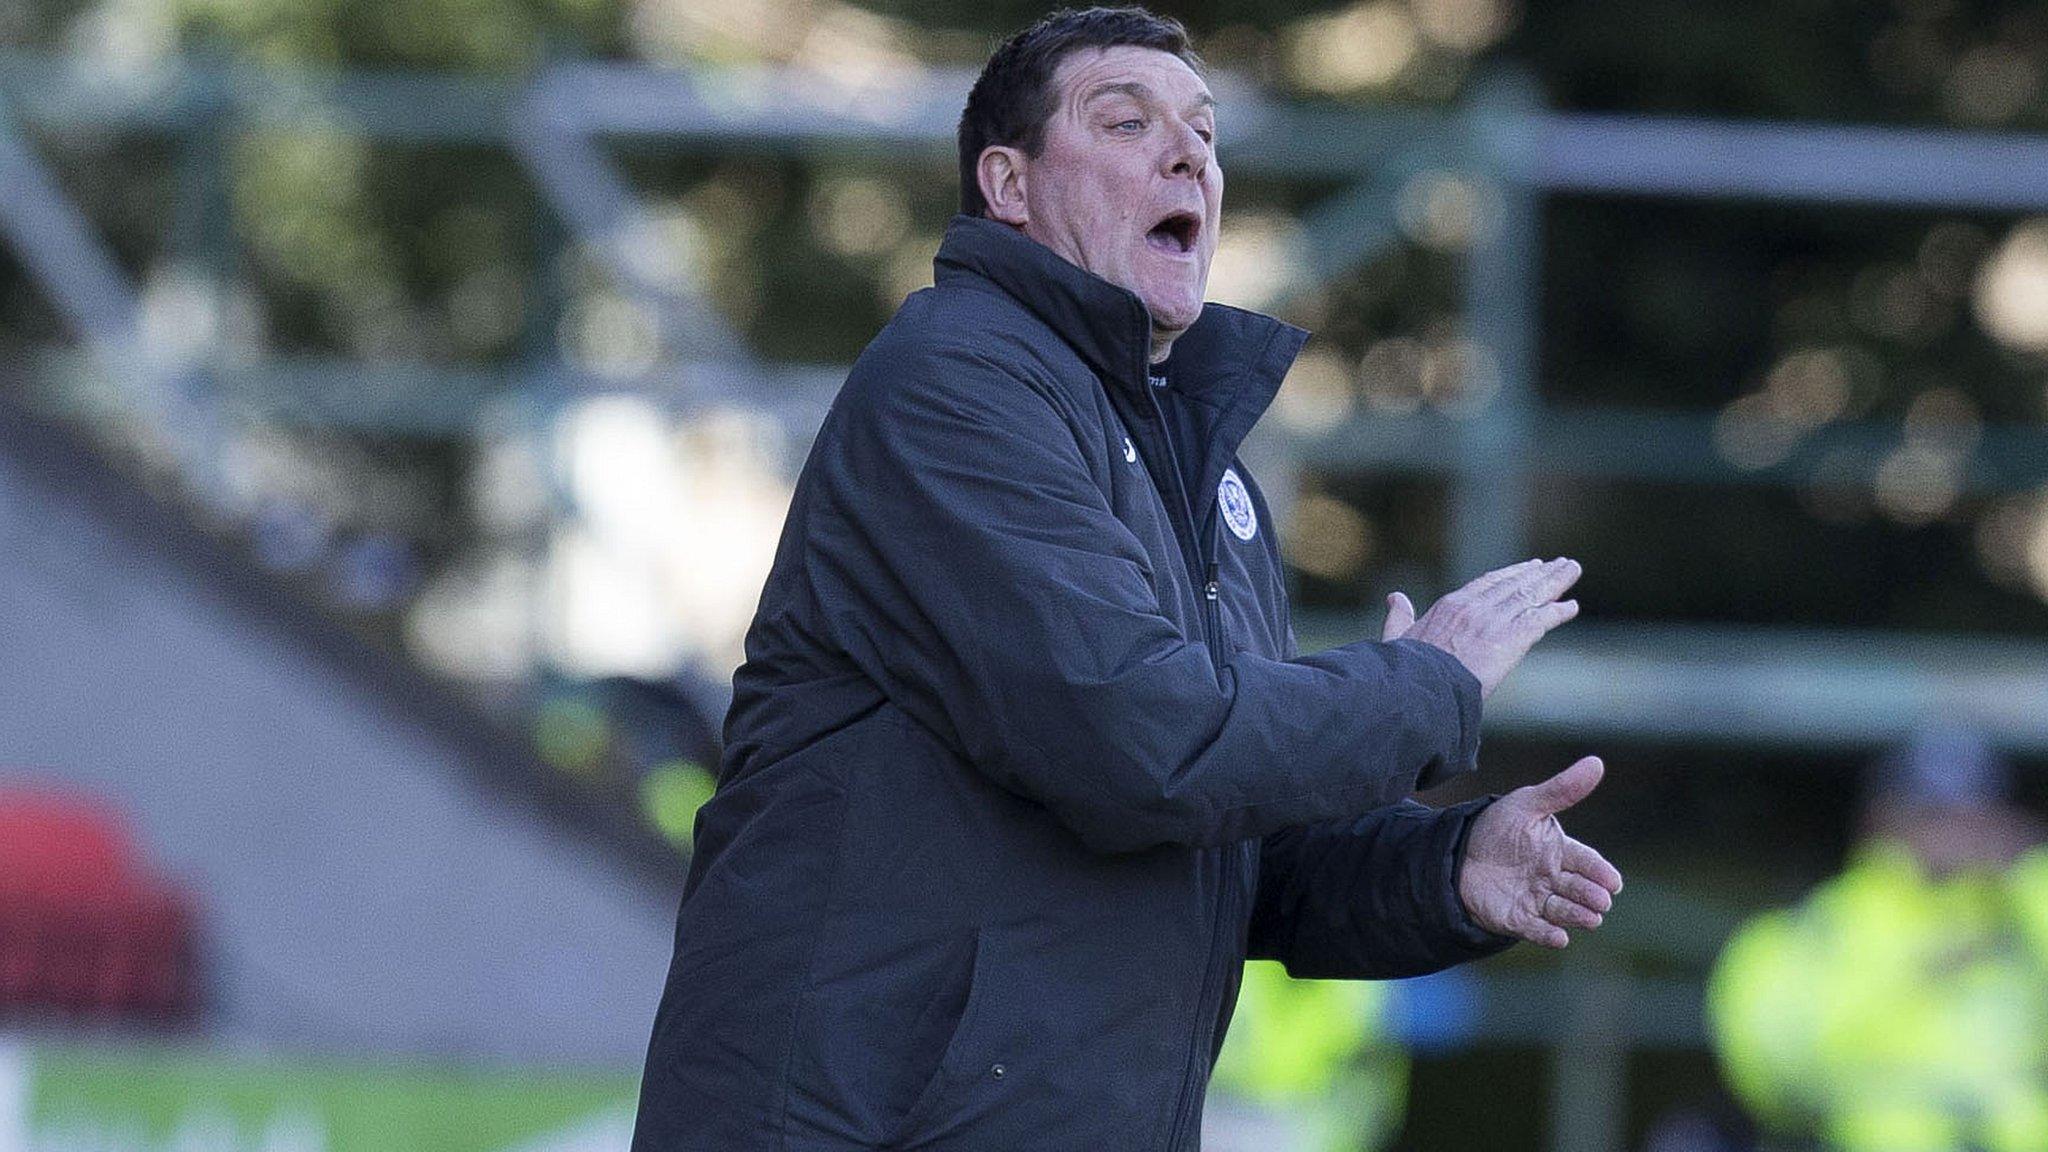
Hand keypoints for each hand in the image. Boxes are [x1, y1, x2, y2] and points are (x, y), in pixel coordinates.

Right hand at [1382, 557, 1580, 698]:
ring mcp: (1495, 621)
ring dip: (1555, 582)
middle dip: (1539, 572)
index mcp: (1450, 606)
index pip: (1487, 583)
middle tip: (1560, 563)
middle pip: (1515, 583)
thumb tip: (1395, 598)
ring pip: (1531, 595)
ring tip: (1572, 570)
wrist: (1421, 687)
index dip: (1509, 574)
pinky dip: (1558, 612)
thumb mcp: (1398, 639)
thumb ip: (1399, 618)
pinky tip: (1571, 607)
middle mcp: (1476, 608)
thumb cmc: (1406, 670)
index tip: (1527, 567)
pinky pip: (1541, 619)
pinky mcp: (1511, 639)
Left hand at [1456, 756, 1622, 948]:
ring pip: (1564, 911)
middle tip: (1601, 901)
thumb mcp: (1527, 804)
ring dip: (1579, 916)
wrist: (1455, 852)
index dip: (1601, 872)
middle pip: (1580, 889)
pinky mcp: (1517, 918)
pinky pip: (1536, 929)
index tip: (1613, 882)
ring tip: (1591, 919)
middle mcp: (1552, 878)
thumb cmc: (1497, 828)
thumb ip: (1561, 790)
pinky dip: (1549, 935)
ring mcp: (1536, 899)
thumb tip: (1597, 763)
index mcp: (1559, 851)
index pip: (1588, 863)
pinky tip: (1559, 938)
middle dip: (1593, 896)